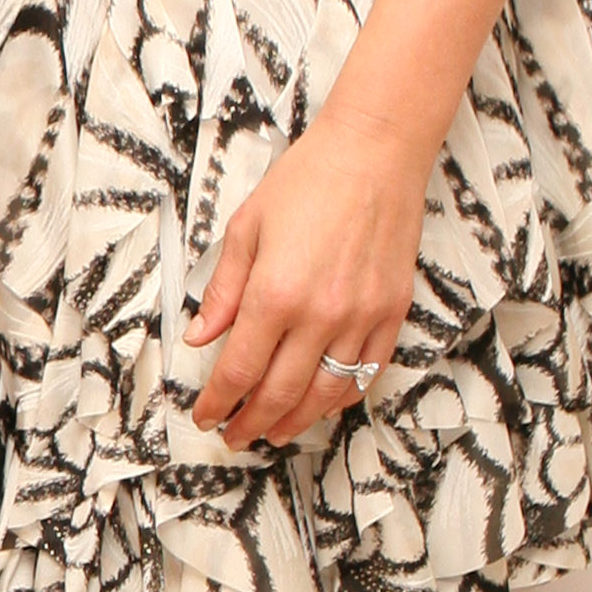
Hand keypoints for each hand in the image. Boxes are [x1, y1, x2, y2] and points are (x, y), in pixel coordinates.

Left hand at [184, 111, 427, 448]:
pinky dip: (341, 398)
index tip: (205, 415)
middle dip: (250, 424)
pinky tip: (321, 405)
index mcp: (274, 294)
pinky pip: (366, 373)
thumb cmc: (306, 181)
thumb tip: (199, 336)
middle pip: (280, 394)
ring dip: (295, 422)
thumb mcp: (246, 229)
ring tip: (272, 433)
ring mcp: (361, 318)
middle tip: (233, 436)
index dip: (218, 402)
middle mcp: (319, 315)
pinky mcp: (392, 313)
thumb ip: (223, 290)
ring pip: (325, 394)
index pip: (239, 371)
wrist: (374, 154)